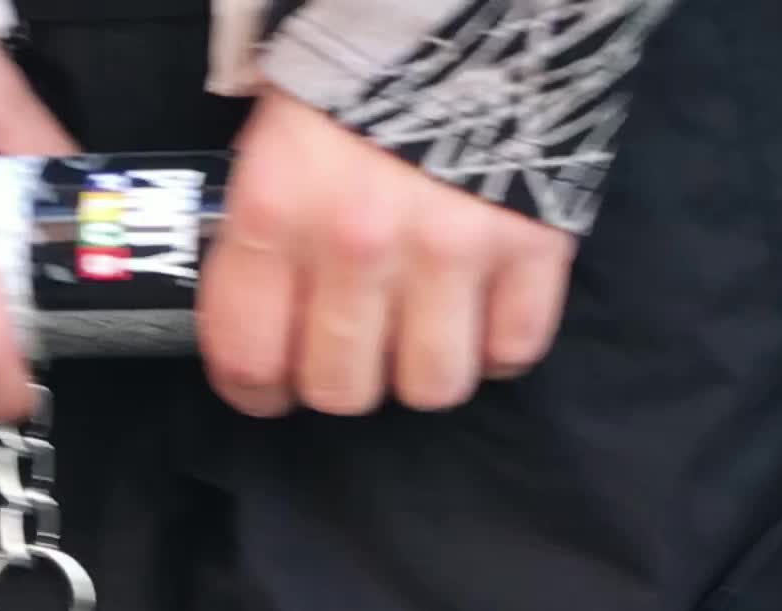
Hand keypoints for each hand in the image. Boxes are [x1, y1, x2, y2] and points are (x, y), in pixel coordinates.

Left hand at [200, 91, 575, 418]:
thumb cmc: (361, 50)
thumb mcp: (278, 125)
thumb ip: (266, 224)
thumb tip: (261, 310)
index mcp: (279, 207)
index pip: (248, 356)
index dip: (255, 390)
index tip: (269, 386)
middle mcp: (360, 241)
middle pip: (342, 390)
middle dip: (342, 378)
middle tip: (352, 347)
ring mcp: (453, 248)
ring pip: (432, 385)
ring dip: (424, 368)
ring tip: (424, 328)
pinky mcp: (533, 244)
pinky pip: (515, 348)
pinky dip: (501, 344)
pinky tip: (485, 309)